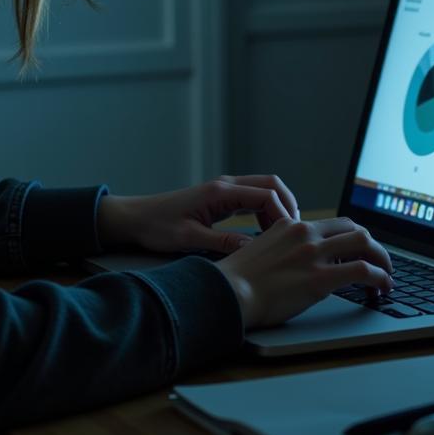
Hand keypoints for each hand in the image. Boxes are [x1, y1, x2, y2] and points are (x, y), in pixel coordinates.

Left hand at [96, 174, 300, 255]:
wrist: (136, 218)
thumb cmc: (157, 227)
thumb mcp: (189, 239)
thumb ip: (223, 243)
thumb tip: (256, 249)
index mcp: (220, 192)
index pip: (265, 195)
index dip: (283, 215)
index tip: (291, 237)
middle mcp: (225, 185)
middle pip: (271, 185)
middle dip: (288, 205)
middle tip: (297, 232)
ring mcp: (224, 189)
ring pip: (264, 189)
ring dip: (279, 207)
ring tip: (286, 235)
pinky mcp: (221, 198)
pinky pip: (253, 198)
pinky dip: (266, 210)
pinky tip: (268, 231)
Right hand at [213, 217, 392, 329]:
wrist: (229, 292)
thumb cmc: (239, 280)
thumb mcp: (262, 250)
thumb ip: (285, 249)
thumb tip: (302, 262)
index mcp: (291, 225)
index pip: (334, 224)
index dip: (354, 237)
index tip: (361, 251)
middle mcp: (306, 234)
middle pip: (354, 228)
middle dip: (373, 246)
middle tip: (380, 262)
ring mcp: (314, 254)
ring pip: (364, 244)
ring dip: (383, 260)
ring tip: (387, 276)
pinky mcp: (320, 278)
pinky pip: (363, 270)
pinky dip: (380, 278)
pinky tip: (383, 288)